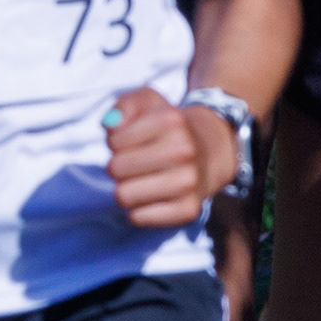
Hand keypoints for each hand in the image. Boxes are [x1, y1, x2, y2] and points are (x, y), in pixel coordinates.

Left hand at [104, 87, 235, 227]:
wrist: (210, 152)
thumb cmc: (168, 127)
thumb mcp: (148, 102)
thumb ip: (124, 105)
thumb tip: (110, 125)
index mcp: (172, 121)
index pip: (114, 142)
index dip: (115, 142)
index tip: (131, 141)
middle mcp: (184, 151)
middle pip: (115, 169)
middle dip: (118, 166)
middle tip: (135, 163)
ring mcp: (189, 183)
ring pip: (124, 196)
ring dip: (125, 189)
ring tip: (140, 179)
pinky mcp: (188, 210)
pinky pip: (138, 218)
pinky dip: (138, 209)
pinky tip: (151, 196)